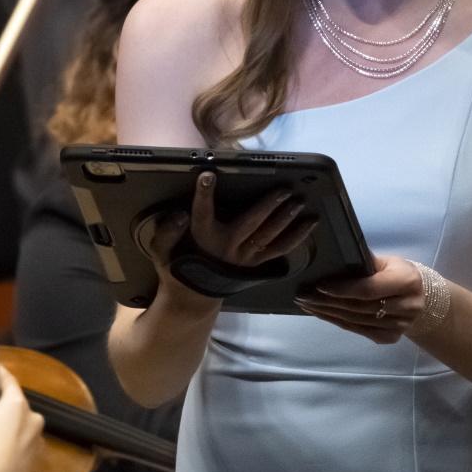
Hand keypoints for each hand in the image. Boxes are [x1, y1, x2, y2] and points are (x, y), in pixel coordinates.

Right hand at [0, 368, 44, 471]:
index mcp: (16, 404)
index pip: (10, 382)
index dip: (2, 374)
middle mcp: (32, 418)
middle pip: (18, 407)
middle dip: (4, 409)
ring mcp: (38, 439)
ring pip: (23, 428)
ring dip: (12, 429)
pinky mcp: (38, 458)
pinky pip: (26, 446)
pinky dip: (16, 447)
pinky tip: (2, 456)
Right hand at [141, 172, 315, 304]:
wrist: (193, 296)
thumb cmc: (178, 265)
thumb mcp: (161, 251)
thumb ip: (166, 233)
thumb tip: (179, 214)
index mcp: (203, 239)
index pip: (202, 213)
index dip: (203, 194)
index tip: (208, 175)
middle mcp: (228, 247)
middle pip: (250, 223)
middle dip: (268, 206)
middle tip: (285, 190)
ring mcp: (245, 257)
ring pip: (270, 237)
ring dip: (286, 220)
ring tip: (300, 203)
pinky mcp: (256, 263)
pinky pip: (280, 250)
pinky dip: (296, 237)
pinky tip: (310, 224)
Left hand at [296, 254, 423, 343]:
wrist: (424, 299)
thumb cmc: (399, 274)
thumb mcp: (389, 262)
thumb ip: (365, 261)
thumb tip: (334, 255)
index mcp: (407, 282)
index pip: (369, 289)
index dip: (343, 289)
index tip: (319, 285)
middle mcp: (407, 307)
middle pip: (358, 307)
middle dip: (327, 302)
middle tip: (303, 295)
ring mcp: (399, 326)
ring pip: (355, 321)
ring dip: (327, 313)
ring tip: (306, 304)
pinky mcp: (390, 338)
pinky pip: (358, 330)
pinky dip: (337, 322)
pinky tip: (321, 314)